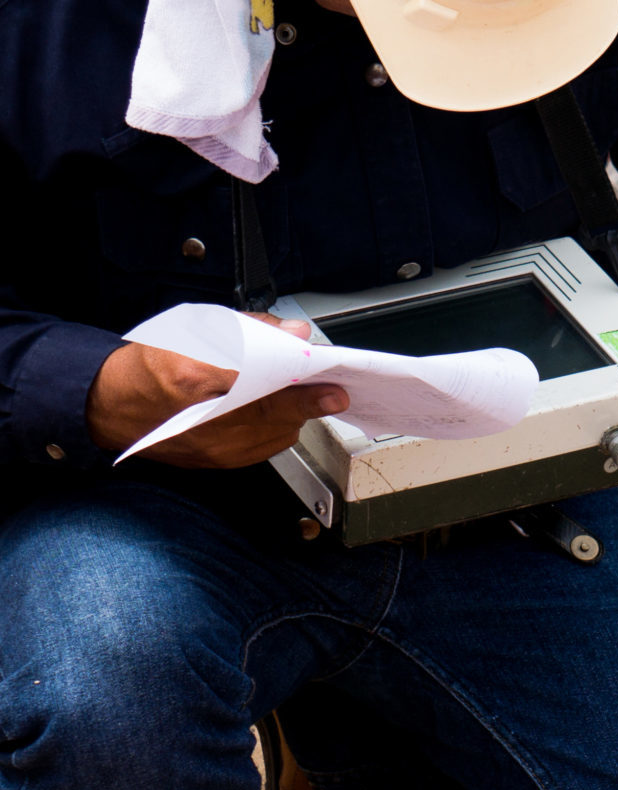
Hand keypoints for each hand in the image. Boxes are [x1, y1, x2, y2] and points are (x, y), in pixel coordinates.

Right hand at [86, 313, 348, 469]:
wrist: (111, 406)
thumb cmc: (148, 365)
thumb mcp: (193, 328)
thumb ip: (249, 327)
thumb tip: (293, 332)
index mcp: (191, 375)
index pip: (259, 380)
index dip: (299, 386)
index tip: (330, 387)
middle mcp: (204, 418)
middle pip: (276, 411)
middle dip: (309, 400)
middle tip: (333, 391)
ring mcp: (214, 446)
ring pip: (279, 432)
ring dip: (295, 413)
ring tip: (297, 392)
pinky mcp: (222, 462)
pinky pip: (267, 445)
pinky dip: (279, 427)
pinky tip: (275, 411)